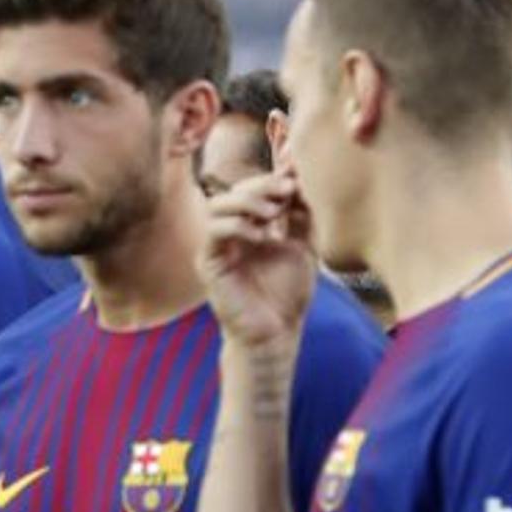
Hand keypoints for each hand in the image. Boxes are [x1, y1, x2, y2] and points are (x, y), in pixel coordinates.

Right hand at [201, 169, 319, 355]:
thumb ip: (301, 214)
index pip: (251, 188)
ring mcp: (217, 247)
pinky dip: (237, 226)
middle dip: (261, 185)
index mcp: (250, 226)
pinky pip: (213, 231)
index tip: (296, 181)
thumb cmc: (288, 294)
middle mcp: (230, 233)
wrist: (277, 332)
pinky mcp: (208, 263)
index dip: (271, 180)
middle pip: (233, 190)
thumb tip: (299, 178)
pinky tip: (261, 237)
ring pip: (217, 205)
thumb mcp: (303, 245)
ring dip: (247, 202)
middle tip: (287, 191)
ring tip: (273, 214)